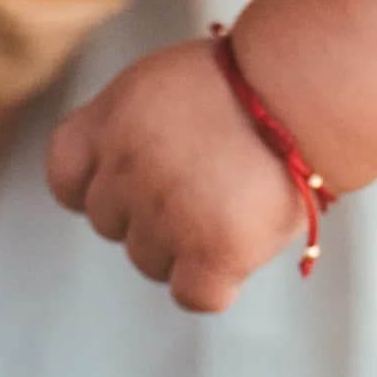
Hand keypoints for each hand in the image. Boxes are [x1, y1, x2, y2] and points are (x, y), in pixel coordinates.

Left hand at [47, 37, 304, 312]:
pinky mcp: (214, 250)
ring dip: (184, 246)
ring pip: (148, 262)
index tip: (133, 179)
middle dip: (149, 212)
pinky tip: (239, 248)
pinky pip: (191, 294)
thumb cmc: (250, 82)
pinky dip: (213, 283)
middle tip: (205, 183)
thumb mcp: (164, 85)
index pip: (65, 178)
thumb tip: (111, 184)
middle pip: (109, 224)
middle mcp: (128, 167)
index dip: (96, 186)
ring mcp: (168, 212)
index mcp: (111, 120)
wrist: (311, 85)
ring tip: (232, 202)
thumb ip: (130, 131)